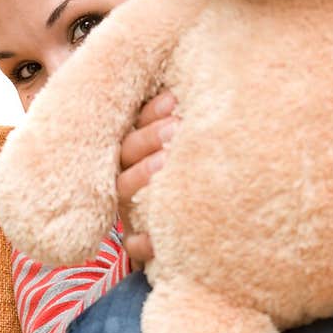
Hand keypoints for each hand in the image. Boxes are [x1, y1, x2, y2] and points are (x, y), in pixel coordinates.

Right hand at [117, 90, 180, 268]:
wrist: (196, 232)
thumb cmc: (194, 178)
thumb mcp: (189, 147)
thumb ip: (186, 125)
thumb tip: (206, 89)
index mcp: (136, 150)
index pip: (137, 123)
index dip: (152, 111)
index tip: (174, 99)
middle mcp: (126, 176)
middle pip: (128, 152)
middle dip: (150, 137)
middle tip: (177, 127)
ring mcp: (128, 208)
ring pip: (125, 190)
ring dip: (142, 175)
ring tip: (166, 161)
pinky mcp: (136, 240)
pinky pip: (134, 243)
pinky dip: (143, 241)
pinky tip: (156, 238)